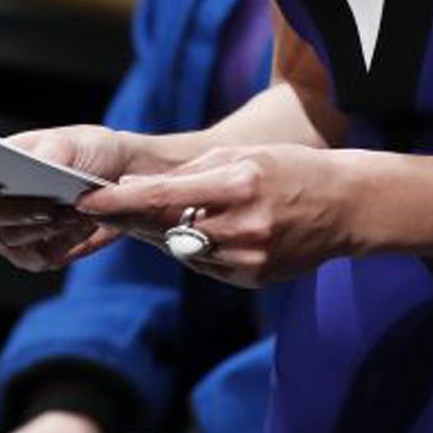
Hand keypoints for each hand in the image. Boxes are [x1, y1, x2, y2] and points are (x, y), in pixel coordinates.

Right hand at [0, 125, 136, 271]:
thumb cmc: (86, 151)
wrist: (122, 176)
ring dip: (42, 227)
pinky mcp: (38, 255)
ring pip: (10, 240)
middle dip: (17, 210)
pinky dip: (60, 241)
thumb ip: (48, 152)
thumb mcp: (69, 141)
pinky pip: (37, 258)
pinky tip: (80, 223)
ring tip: (72, 210)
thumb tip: (35, 166)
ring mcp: (14, 232)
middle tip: (47, 203)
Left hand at [74, 143, 355, 287]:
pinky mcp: (252, 278)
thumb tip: (135, 186)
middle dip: (131, 218)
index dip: (121, 201)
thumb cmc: (291, 169)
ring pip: (182, 251)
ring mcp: (248, 258)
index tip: (86, 200)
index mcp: (239, 184)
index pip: (164, 196)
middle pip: (167, 228)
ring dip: (161, 234)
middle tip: (101, 208)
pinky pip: (205, 266)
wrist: (346, 207)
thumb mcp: (243, 155)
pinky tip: (195, 232)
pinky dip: (192, 249)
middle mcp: (242, 226)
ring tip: (148, 216)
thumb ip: (190, 171)